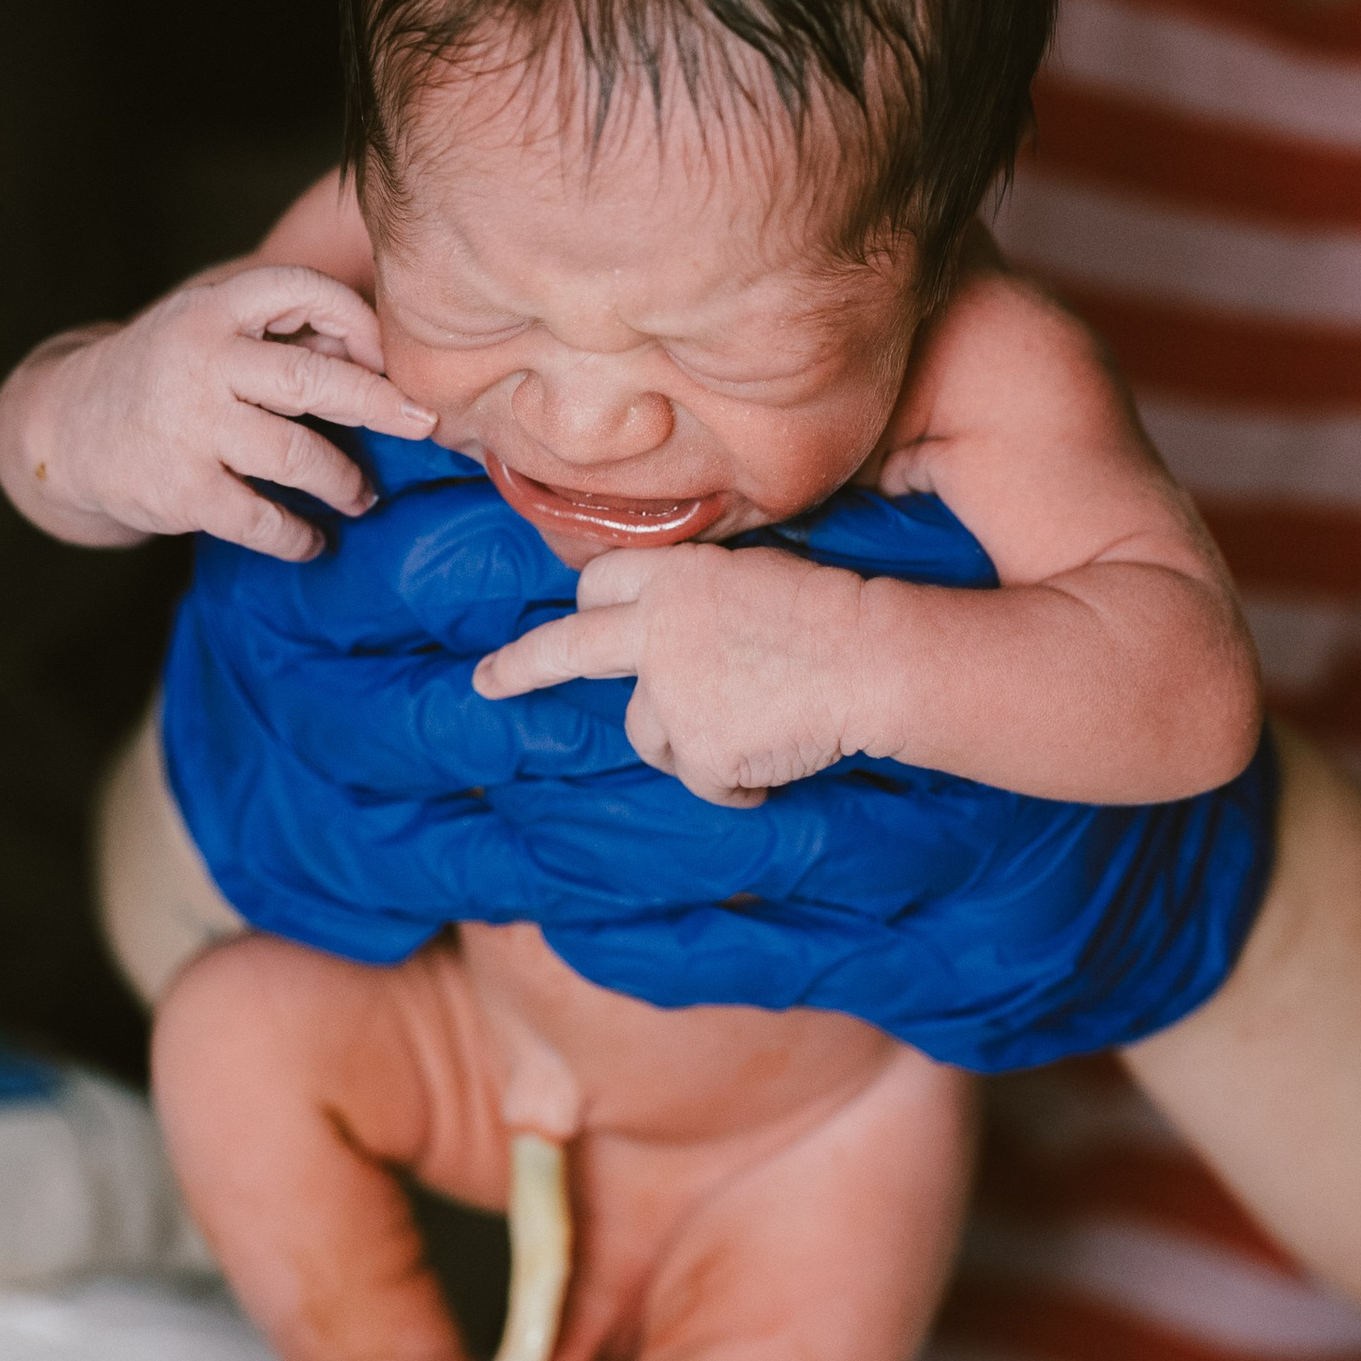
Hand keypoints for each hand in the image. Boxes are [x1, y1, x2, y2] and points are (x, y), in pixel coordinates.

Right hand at [0, 259, 435, 560]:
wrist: (66, 426)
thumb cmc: (167, 373)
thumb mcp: (209, 330)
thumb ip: (285, 333)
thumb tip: (382, 357)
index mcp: (212, 310)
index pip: (299, 290)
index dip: (357, 320)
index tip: (388, 359)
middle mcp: (200, 361)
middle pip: (313, 379)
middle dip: (381, 406)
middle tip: (423, 426)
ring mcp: (189, 427)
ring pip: (298, 458)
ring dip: (345, 482)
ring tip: (363, 496)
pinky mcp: (181, 490)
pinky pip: (263, 520)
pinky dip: (299, 536)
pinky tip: (313, 540)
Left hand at [470, 541, 870, 806]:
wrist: (875, 659)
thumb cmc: (835, 614)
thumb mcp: (754, 577)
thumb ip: (699, 598)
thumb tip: (675, 633)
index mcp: (671, 577)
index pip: (600, 584)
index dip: (591, 606)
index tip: (562, 616)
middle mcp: (653, 630)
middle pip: (565, 648)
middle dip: (519, 666)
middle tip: (485, 681)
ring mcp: (668, 691)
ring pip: (649, 736)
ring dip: (690, 743)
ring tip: (756, 728)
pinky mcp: (695, 747)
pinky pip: (705, 782)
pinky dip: (737, 783)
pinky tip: (777, 758)